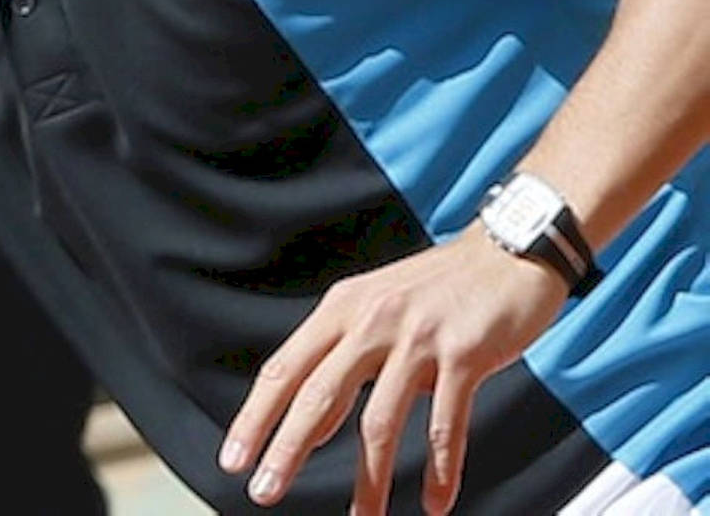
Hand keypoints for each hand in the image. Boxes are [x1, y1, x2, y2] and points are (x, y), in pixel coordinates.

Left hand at [218, 229, 567, 514]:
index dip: (255, 417)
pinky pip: (445, 425)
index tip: (234, 457)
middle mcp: (371, 322)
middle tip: (265, 490)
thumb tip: (318, 407)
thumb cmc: (440, 285)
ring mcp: (417, 339)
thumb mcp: (376, 301)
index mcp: (341, 309)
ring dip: (370, 479)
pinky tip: (435, 503)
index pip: (284, 370)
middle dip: (288, 449)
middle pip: (318, 396)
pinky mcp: (465, 356)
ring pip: (380, 421)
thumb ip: (347, 347)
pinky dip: (441, 470)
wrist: (508, 251)